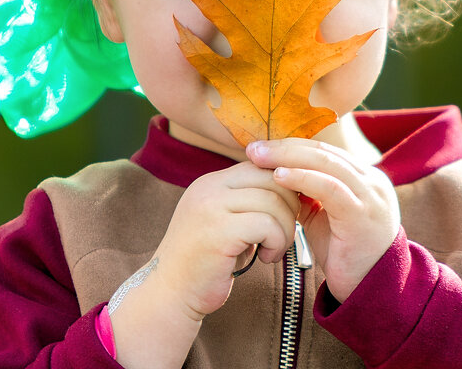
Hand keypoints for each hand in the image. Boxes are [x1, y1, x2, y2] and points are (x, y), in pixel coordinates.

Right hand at [150, 162, 299, 318]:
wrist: (169, 295)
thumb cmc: (205, 264)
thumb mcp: (225, 224)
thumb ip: (247, 204)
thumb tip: (291, 190)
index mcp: (211, 183)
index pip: (260, 166)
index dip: (284, 187)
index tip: (289, 213)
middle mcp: (209, 188)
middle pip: (271, 177)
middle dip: (290, 205)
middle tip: (285, 232)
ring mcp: (211, 207)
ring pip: (273, 201)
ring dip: (285, 229)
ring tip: (274, 250)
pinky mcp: (219, 231)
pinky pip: (267, 224)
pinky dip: (277, 242)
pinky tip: (266, 258)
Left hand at [246, 138, 399, 302]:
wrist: (369, 289)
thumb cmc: (344, 254)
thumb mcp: (324, 217)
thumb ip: (307, 195)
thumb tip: (276, 174)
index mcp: (363, 177)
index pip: (323, 150)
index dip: (290, 146)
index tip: (260, 148)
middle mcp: (372, 180)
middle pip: (323, 150)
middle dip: (284, 147)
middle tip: (253, 148)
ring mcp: (371, 195)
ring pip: (326, 163)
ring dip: (288, 158)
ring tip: (260, 158)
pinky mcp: (363, 214)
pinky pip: (330, 188)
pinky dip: (302, 178)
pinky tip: (279, 177)